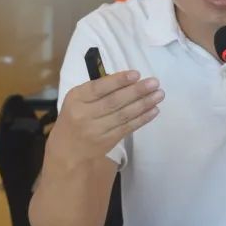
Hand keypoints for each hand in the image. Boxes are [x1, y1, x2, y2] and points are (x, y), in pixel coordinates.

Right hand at [49, 70, 163, 164]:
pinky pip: (127, 128)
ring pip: (123, 115)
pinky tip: (154, 110)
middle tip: (154, 83)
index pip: (98, 88)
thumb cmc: (75, 116)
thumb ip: (98, 89)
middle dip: (137, 91)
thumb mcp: (78, 99)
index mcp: (76, 98)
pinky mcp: (107, 141)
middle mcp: (84, 114)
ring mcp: (96, 130)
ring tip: (159, 95)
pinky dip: (142, 119)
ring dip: (144, 104)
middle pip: (114, 102)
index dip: (118, 81)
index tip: (136, 74)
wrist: (67, 150)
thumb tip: (129, 79)